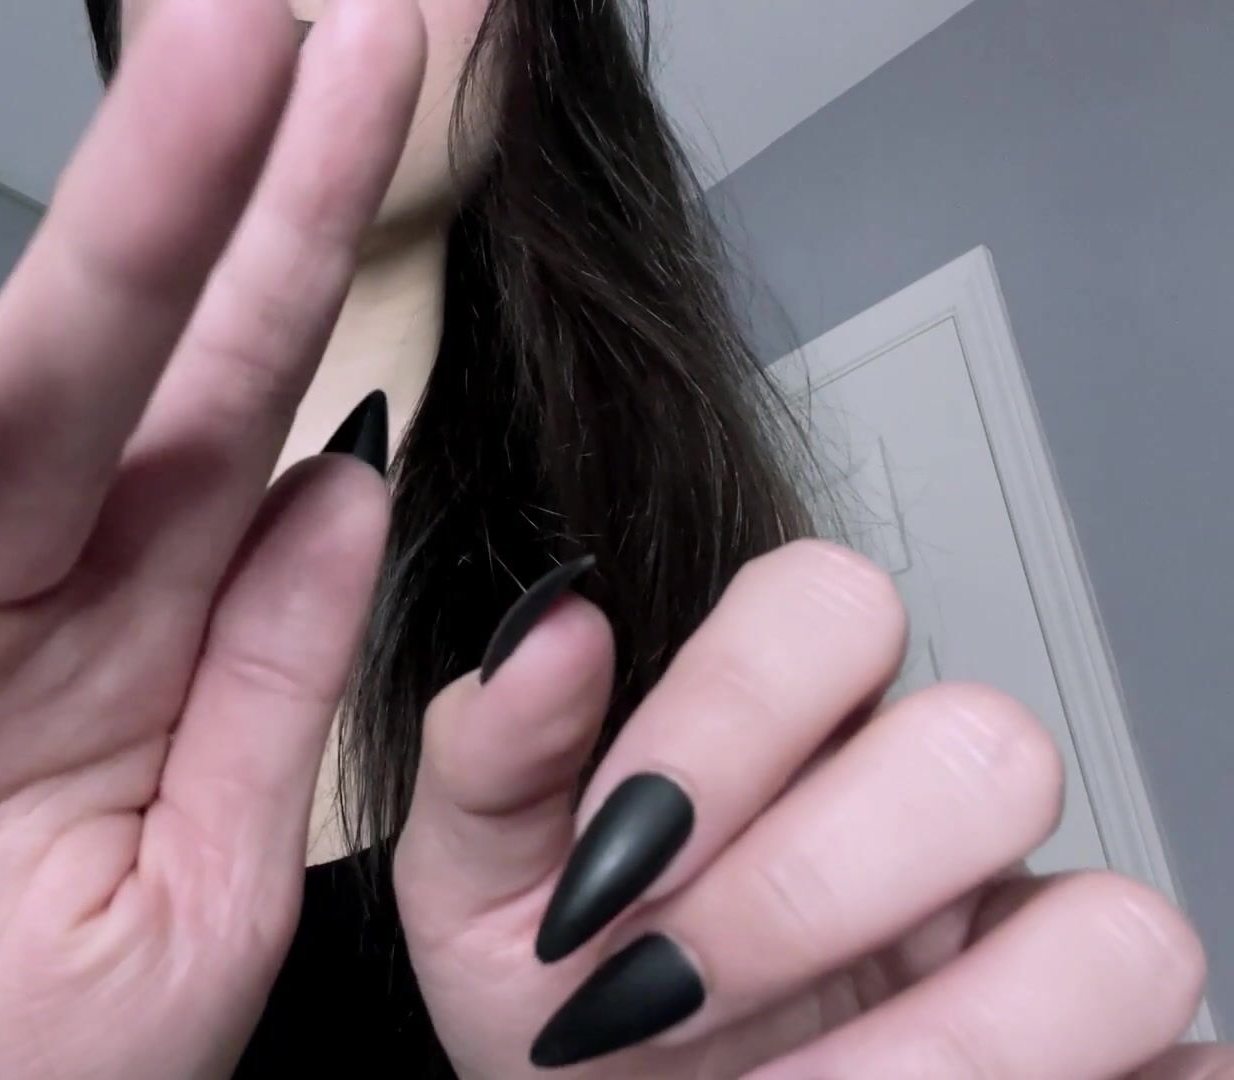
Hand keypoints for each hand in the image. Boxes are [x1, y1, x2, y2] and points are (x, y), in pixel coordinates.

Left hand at [395, 540, 1225, 1077]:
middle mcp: (926, 812)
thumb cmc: (557, 1007)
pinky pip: (1192, 1071)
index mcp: (790, 729)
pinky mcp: (1109, 1065)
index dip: (728, 717)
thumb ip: (492, 759)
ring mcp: (1030, 941)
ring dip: (940, 1049)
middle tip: (661, 996)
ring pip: (1118, 929)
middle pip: (987, 749)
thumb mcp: (478, 891)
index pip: (832, 604)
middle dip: (802, 898)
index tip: (612, 856)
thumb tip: (551, 629)